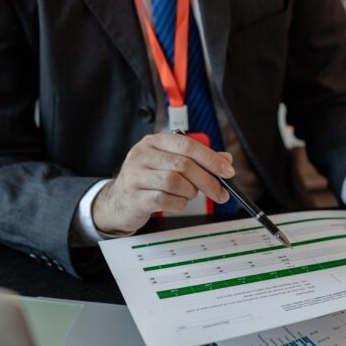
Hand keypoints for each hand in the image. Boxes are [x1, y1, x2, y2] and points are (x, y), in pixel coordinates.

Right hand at [92, 133, 233, 234]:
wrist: (118, 202)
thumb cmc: (148, 181)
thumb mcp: (170, 164)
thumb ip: (198, 160)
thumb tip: (226, 159)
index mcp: (154, 142)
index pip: (187, 145)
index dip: (211, 158)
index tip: (228, 172)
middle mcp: (142, 155)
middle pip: (183, 164)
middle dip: (207, 180)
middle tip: (220, 192)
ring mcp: (135, 176)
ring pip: (174, 182)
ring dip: (190, 192)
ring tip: (189, 195)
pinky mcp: (134, 197)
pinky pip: (164, 200)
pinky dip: (178, 204)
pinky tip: (177, 203)